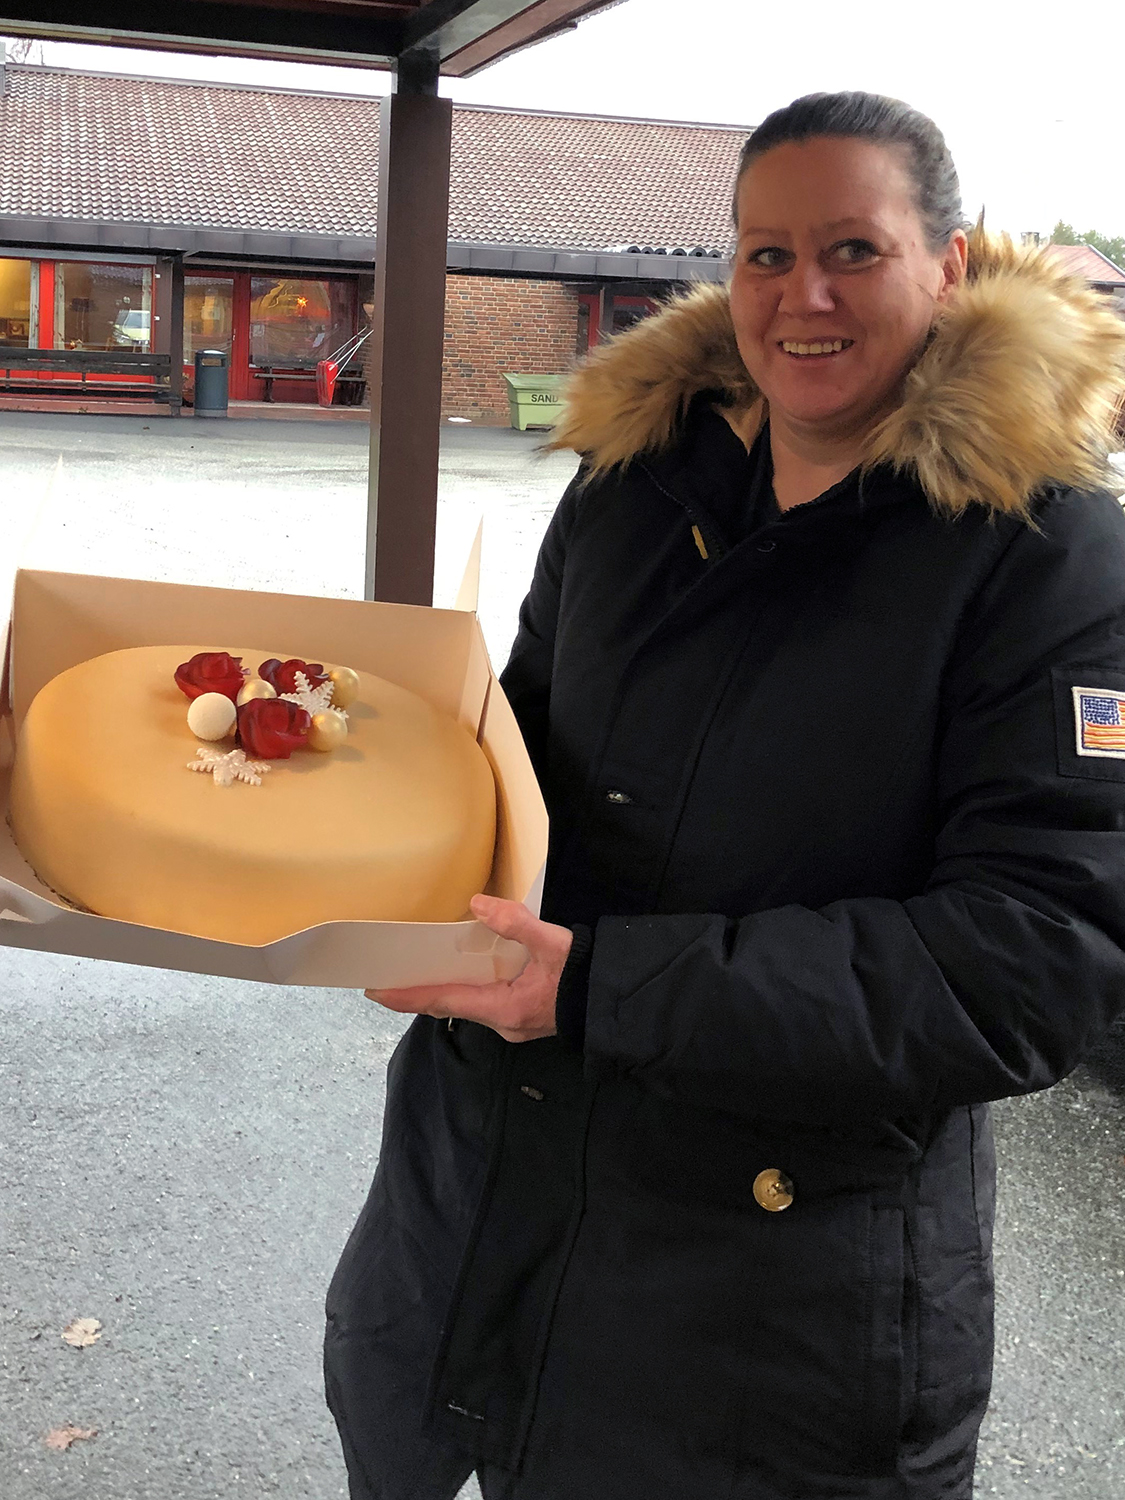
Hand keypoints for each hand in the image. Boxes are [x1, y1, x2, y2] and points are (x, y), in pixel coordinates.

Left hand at [366, 894, 572, 1043]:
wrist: (619, 1000)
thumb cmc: (586, 976)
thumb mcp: (554, 943)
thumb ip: (516, 922)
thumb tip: (479, 904)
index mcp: (503, 1009)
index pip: (443, 1001)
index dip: (407, 996)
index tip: (375, 991)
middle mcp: (502, 1022)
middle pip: (449, 1005)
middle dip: (416, 993)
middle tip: (384, 978)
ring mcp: (512, 1024)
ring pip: (466, 1005)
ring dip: (439, 990)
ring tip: (414, 971)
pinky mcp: (522, 1017)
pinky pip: (482, 1003)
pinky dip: (463, 988)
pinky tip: (459, 973)